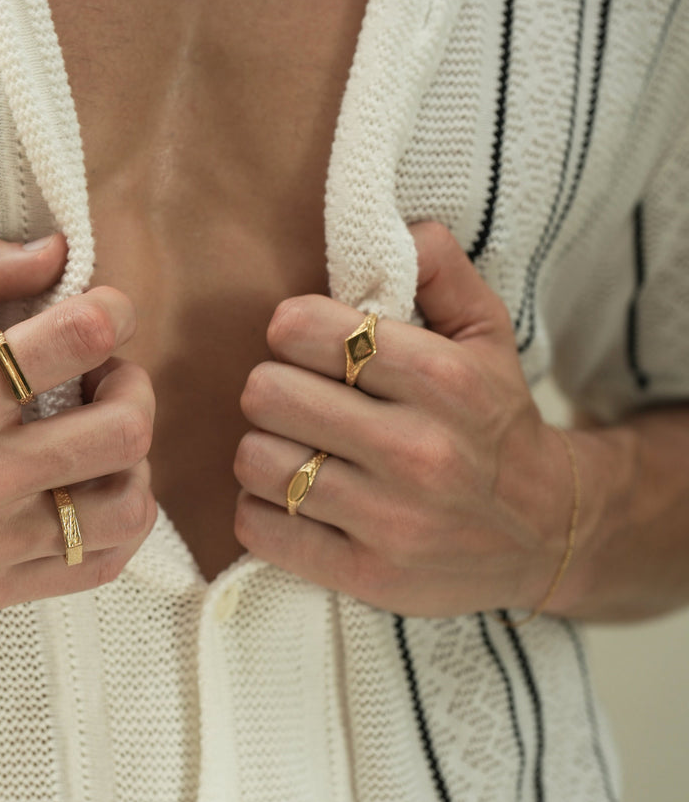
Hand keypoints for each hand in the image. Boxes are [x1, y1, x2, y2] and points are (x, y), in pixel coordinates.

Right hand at [0, 233, 156, 612]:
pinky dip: (112, 522)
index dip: (113, 310)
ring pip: (125, 507)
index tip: (105, 308)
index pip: (80, 339)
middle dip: (132, 383)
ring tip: (97, 434)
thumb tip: (56, 252)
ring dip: (131, 458)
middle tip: (105, 372)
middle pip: (122, 428)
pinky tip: (84, 487)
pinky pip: (96, 566)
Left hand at [233, 222, 575, 618]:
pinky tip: (295, 497)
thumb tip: (396, 227)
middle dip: (272, 387)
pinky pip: (259, 526)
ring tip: (294, 447)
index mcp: (441, 378)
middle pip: (267, 393)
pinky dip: (262, 508)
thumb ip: (439, 268)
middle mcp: (417, 451)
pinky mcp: (366, 575)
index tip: (307, 342)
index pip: (306, 329)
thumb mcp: (487, 332)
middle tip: (295, 396)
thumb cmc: (495, 418)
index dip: (292, 328)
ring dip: (264, 449)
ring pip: (256, 461)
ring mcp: (390, 520)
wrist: (545, 533)